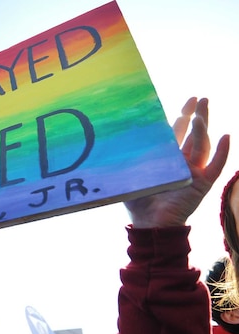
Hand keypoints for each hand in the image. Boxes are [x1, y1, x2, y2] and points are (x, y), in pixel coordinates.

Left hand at [124, 97, 229, 227]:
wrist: (149, 223)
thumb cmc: (138, 201)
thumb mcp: (132, 174)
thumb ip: (131, 158)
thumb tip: (117, 138)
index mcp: (168, 159)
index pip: (178, 133)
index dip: (184, 116)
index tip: (189, 100)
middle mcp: (184, 162)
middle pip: (194, 134)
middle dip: (198, 115)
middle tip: (201, 98)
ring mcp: (195, 172)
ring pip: (202, 145)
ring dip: (203, 129)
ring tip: (202, 113)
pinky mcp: (202, 183)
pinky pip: (216, 165)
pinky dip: (222, 151)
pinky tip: (227, 135)